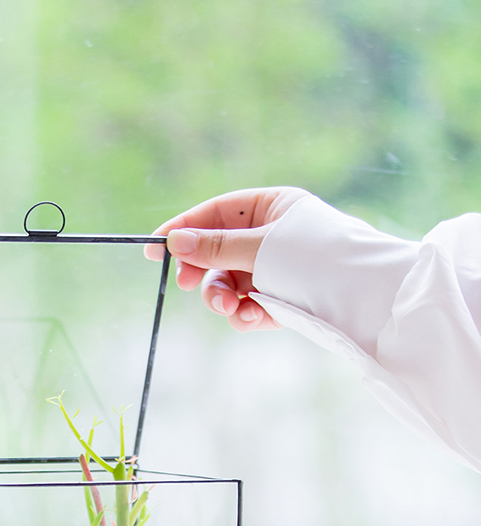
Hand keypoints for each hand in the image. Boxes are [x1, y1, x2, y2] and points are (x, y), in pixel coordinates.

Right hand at [144, 187, 307, 331]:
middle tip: (189, 285)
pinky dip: (245, 315)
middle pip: (217, 252)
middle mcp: (273, 237)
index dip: (184, 228)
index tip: (154, 248)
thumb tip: (174, 241)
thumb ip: (216, 246)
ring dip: (222, 298)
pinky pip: (249, 307)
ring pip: (230, 285)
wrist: (371, 301)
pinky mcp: (284, 303)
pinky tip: (252, 318)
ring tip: (227, 308)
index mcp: (273, 207)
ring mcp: (278, 272)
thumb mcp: (262, 247)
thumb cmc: (321, 260)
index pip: (216, 213)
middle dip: (204, 271)